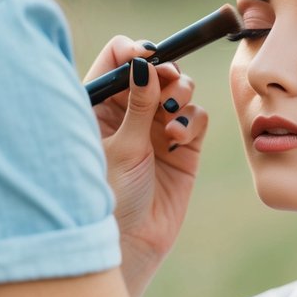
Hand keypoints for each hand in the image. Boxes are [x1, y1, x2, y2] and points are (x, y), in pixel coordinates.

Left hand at [84, 38, 207, 296]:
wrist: (131, 245)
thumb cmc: (110, 198)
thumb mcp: (120, 146)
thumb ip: (137, 103)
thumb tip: (146, 62)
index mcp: (99, 106)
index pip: (116, 60)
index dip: (133, 51)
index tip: (147, 56)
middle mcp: (128, 112)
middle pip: (155, 69)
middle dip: (166, 72)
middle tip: (169, 82)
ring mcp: (157, 128)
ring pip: (180, 89)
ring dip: (181, 95)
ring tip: (172, 120)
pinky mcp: (184, 146)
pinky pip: (198, 116)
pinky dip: (193, 120)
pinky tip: (178, 139)